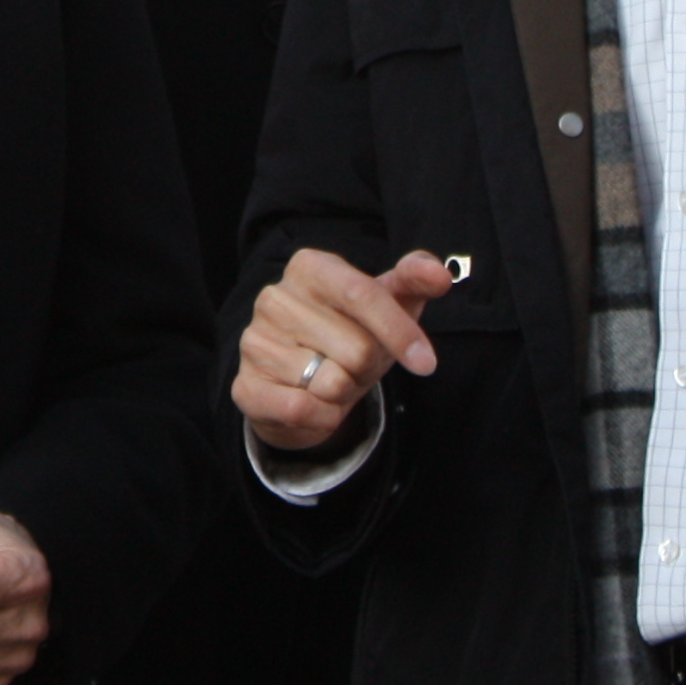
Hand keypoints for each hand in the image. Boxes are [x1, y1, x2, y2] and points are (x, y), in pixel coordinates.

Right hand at [235, 248, 453, 453]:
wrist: (305, 383)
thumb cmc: (353, 333)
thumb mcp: (388, 303)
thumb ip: (414, 280)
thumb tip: (439, 274)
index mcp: (309, 267)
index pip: (362, 294)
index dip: (399, 331)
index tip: (426, 362)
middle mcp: (274, 297)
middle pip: (356, 348)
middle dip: (367, 368)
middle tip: (354, 364)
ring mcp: (255, 341)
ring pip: (331, 383)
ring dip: (344, 393)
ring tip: (330, 379)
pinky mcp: (246, 385)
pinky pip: (301, 409)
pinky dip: (323, 417)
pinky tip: (314, 403)